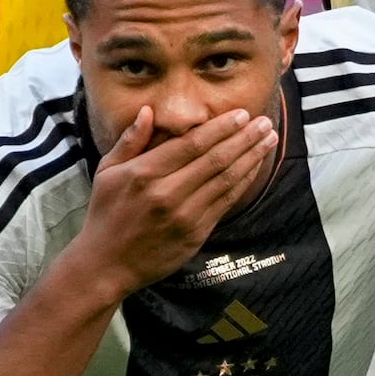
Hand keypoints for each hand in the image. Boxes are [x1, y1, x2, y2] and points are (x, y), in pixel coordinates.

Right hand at [67, 102, 277, 294]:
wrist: (107, 264)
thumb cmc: (106, 213)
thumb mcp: (107, 172)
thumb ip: (130, 140)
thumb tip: (149, 111)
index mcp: (145, 174)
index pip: (191, 144)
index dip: (221, 128)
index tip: (241, 114)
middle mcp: (167, 193)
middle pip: (215, 159)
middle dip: (245, 138)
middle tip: (264, 122)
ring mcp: (184, 216)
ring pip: (226, 180)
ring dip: (251, 157)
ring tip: (269, 139)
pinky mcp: (196, 234)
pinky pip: (225, 202)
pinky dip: (243, 182)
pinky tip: (254, 167)